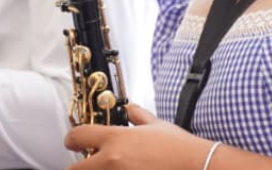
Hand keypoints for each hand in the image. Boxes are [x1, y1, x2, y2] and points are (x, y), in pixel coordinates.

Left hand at [64, 104, 213, 169]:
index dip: (71, 139)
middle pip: (74, 169)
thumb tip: (130, 109)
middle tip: (86, 164)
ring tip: (109, 169)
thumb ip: (138, 116)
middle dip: (77, 167)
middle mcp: (111, 161)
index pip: (77, 136)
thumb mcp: (158, 126)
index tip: (72, 142)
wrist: (199, 166)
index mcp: (116, 139)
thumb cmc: (180, 148)